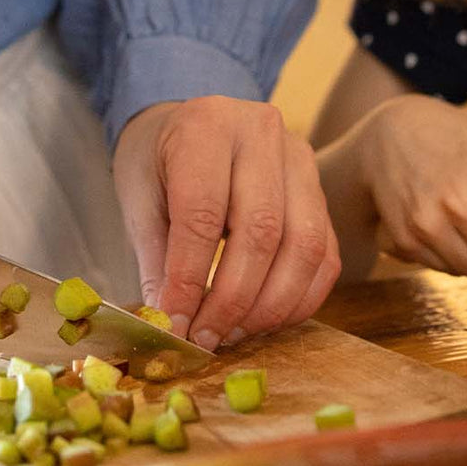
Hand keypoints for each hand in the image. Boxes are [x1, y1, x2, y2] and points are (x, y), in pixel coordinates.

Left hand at [112, 96, 339, 351]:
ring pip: (304, 245)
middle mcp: (261, 133)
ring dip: (272, 304)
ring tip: (235, 332)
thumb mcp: (141, 202)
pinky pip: (326, 253)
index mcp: (206, 126)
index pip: (203, 213)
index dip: (189, 278)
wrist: (188, 126)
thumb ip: (158, 262)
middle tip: (206, 338)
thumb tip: (173, 327)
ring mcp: (300, 159)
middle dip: (233, 299)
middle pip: (262, 231)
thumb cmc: (159, 165)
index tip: (176, 325)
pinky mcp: (321, 189)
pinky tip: (267, 320)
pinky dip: (301, 297)